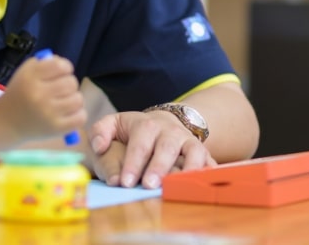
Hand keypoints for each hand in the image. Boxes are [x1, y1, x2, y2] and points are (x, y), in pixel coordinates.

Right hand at [0, 55, 85, 140]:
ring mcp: (48, 113)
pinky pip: (80, 117)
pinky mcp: (56, 129)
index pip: (61, 66)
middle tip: (61, 89)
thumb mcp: (25, 72)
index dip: (65, 67)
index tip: (61, 72)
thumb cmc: (20, 93)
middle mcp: (39, 94)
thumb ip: (46, 63)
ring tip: (64, 101)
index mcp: (31, 77)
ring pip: (78, 99)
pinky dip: (78, 114)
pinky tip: (68, 113)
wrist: (6, 122)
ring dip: (74, 98)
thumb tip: (66, 66)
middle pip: (71, 82)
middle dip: (69, 83)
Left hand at [88, 110, 214, 188]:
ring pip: (192, 152)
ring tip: (177, 186)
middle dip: (158, 167)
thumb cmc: (136, 130)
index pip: (139, 143)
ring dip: (186, 169)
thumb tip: (97, 147)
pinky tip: (205, 184)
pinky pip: (211, 161)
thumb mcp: (116, 123)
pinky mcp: (203, 152)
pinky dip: (210, 172)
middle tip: (148, 186)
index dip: (132, 163)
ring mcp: (189, 141)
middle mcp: (170, 131)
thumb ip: (101, 131)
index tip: (125, 182)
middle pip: (166, 147)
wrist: (167, 122)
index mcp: (146, 125)